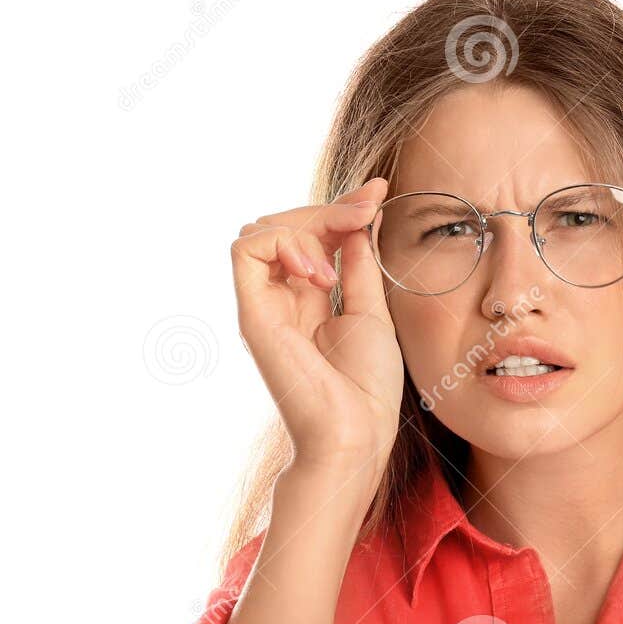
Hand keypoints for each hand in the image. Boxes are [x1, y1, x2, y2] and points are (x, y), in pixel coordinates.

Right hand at [231, 179, 403, 477]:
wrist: (354, 431)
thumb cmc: (367, 386)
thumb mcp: (372, 310)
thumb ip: (359, 265)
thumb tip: (359, 219)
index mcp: (309, 299)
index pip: (314, 235)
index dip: (342, 208)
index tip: (377, 192)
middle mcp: (281, 297)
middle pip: (287, 224)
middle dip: (328, 210)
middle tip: (365, 213)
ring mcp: (264, 304)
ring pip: (263, 229)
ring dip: (305, 227)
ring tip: (335, 268)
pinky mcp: (252, 314)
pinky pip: (246, 250)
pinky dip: (282, 244)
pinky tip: (316, 272)